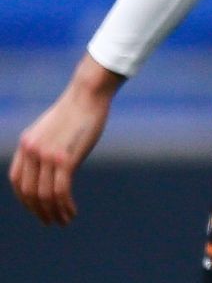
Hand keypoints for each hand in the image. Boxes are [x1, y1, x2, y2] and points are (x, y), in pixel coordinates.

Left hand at [10, 57, 121, 224]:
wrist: (88, 95)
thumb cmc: (76, 110)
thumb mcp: (51, 129)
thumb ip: (45, 146)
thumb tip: (50, 165)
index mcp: (26, 145)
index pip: (17, 181)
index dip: (25, 200)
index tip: (38, 209)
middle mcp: (32, 152)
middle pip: (30, 192)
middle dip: (39, 211)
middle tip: (51, 221)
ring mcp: (47, 156)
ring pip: (46, 195)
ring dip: (54, 212)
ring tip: (64, 221)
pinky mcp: (65, 159)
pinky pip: (61, 190)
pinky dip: (65, 205)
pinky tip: (72, 212)